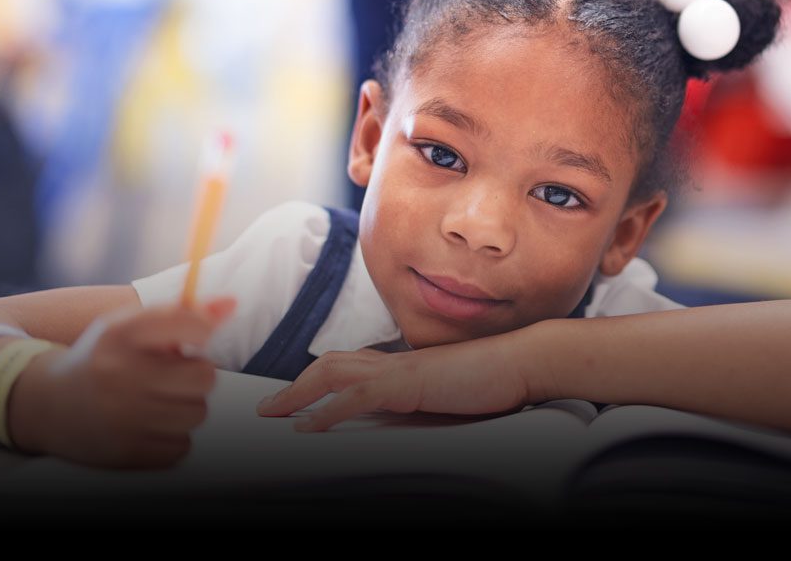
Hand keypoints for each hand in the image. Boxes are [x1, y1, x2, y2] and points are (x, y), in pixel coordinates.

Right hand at [25, 297, 235, 468]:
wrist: (47, 405)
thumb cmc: (103, 359)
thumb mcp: (131, 326)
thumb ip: (183, 314)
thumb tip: (232, 304)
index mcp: (119, 335)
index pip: (188, 323)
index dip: (201, 330)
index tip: (192, 338)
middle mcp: (119, 374)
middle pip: (204, 376)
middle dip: (196, 374)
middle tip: (174, 374)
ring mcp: (121, 417)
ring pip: (197, 413)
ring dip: (185, 406)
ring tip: (157, 400)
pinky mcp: (125, 452)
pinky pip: (181, 446)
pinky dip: (171, 437)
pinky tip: (146, 425)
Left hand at [255, 331, 536, 431]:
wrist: (522, 362)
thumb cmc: (496, 382)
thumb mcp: (451, 396)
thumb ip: (426, 404)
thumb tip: (410, 420)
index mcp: (405, 365)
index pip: (351, 365)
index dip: (319, 380)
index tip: (297, 400)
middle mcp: (396, 362)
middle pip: (331, 364)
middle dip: (296, 386)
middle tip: (268, 408)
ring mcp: (400, 370)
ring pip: (333, 373)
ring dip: (298, 393)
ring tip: (274, 414)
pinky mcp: (409, 384)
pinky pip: (357, 395)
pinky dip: (326, 411)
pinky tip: (308, 427)